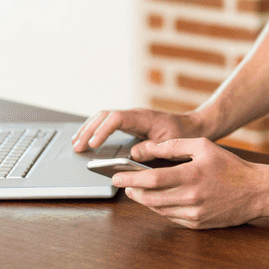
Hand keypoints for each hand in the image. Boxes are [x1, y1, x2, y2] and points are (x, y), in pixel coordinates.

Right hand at [71, 108, 206, 158]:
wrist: (192, 126)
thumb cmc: (182, 135)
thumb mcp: (169, 144)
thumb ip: (151, 149)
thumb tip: (132, 153)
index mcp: (143, 118)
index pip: (116, 118)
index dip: (103, 131)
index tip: (93, 145)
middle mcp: (134, 114)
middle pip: (104, 116)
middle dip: (88, 130)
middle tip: (77, 147)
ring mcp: (131, 117)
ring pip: (103, 117)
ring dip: (88, 129)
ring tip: (76, 143)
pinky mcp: (130, 123)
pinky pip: (107, 122)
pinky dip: (95, 129)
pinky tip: (87, 139)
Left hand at [114, 138, 268, 228]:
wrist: (255, 192)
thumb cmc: (230, 166)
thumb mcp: (203, 146)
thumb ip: (174, 145)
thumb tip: (147, 147)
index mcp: (192, 175)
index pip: (152, 179)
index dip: (131, 178)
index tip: (117, 175)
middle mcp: (191, 197)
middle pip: (151, 197)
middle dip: (132, 190)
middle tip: (123, 182)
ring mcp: (193, 214)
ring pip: (158, 209)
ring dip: (143, 199)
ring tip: (136, 189)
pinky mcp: (196, 224)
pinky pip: (170, 217)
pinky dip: (158, 208)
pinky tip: (155, 198)